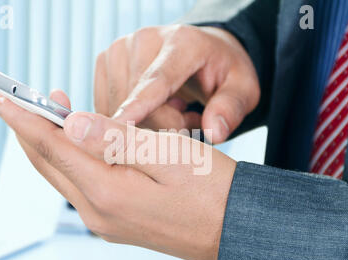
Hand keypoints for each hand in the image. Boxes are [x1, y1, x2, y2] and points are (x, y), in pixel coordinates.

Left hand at [0, 90, 235, 259]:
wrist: (235, 233)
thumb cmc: (212, 193)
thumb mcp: (169, 155)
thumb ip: (116, 139)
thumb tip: (72, 124)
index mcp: (108, 192)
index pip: (54, 148)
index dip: (28, 120)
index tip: (6, 101)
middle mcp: (100, 213)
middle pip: (52, 165)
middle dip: (33, 132)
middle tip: (22, 104)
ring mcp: (108, 222)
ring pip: (65, 176)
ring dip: (54, 146)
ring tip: (55, 117)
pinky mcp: (119, 223)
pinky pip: (83, 187)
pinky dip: (74, 163)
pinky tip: (84, 148)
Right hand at [95, 24, 259, 143]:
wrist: (202, 52)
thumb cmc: (222, 73)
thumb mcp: (242, 89)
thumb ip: (231, 108)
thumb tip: (214, 132)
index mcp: (183, 42)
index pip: (158, 80)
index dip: (140, 105)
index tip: (121, 124)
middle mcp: (145, 39)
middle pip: (137, 101)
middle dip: (163, 126)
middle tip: (190, 119)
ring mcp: (120, 49)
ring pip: (117, 107)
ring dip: (145, 124)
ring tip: (174, 109)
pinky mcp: (105, 63)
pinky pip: (107, 107)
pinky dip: (128, 118)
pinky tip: (152, 109)